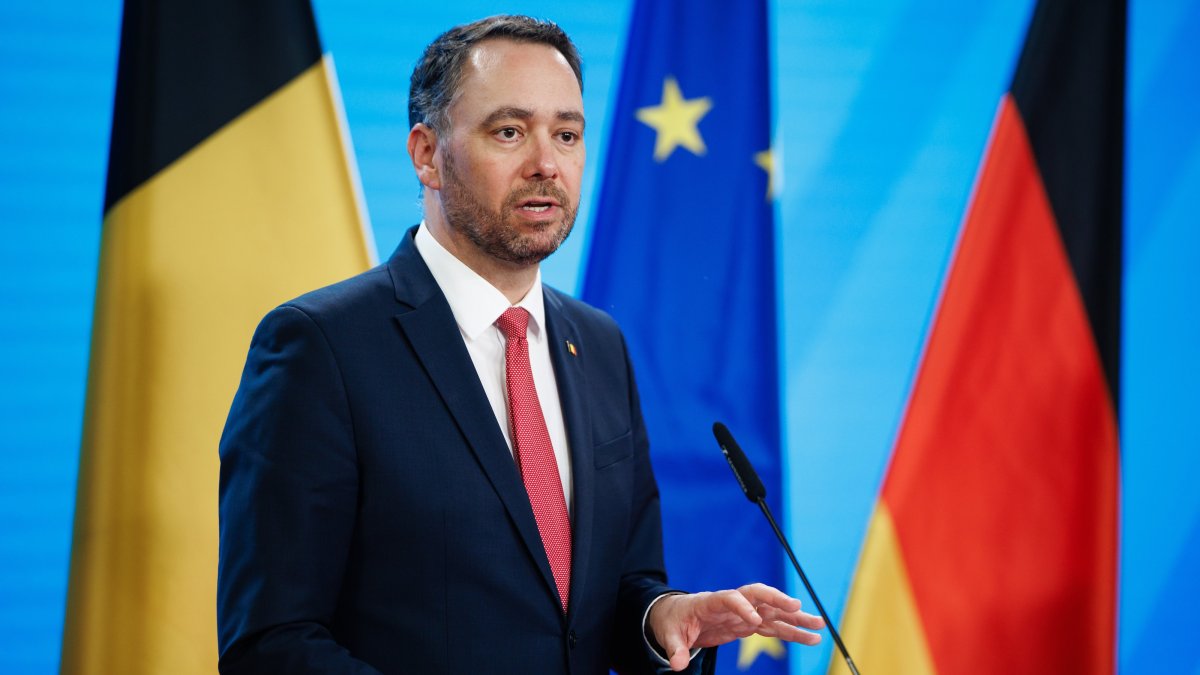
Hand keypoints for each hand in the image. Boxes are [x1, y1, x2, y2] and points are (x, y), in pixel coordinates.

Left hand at [647, 583, 823, 671]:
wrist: (678, 615)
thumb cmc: (674, 621)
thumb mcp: (670, 635)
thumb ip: (676, 649)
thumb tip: (677, 665)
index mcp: (711, 602)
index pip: (730, 598)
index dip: (742, 607)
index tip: (754, 621)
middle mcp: (733, 603)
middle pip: (758, 595)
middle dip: (777, 599)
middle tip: (797, 606)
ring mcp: (744, 612)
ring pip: (773, 611)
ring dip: (795, 617)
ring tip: (819, 624)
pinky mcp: (749, 624)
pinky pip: (774, 627)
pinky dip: (792, 632)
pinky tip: (811, 638)